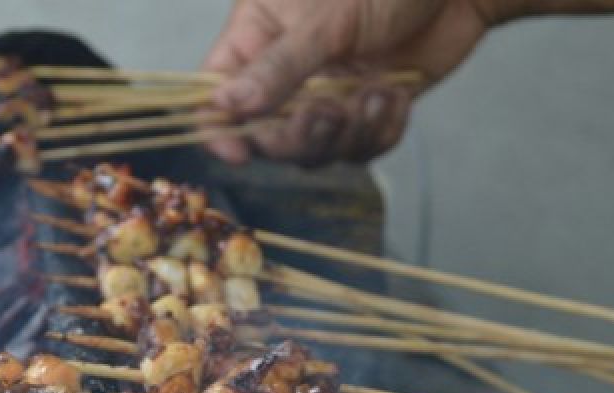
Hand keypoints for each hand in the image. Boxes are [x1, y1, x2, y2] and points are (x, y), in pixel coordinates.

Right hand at [204, 0, 502, 164]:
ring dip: (347, 134)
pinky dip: (380, 132)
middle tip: (326, 113)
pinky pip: (359, 149)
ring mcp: (326, 94)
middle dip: (298, 136)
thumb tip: (226, 106)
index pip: (215, 91)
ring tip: (376, 95)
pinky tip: (398, 96)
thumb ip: (279, 66)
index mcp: (257, 35)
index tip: (239, 154)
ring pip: (314, 150)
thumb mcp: (326, 17)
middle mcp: (286, 71)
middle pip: (265, 135)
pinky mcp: (364, 111)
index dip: (220, 129)